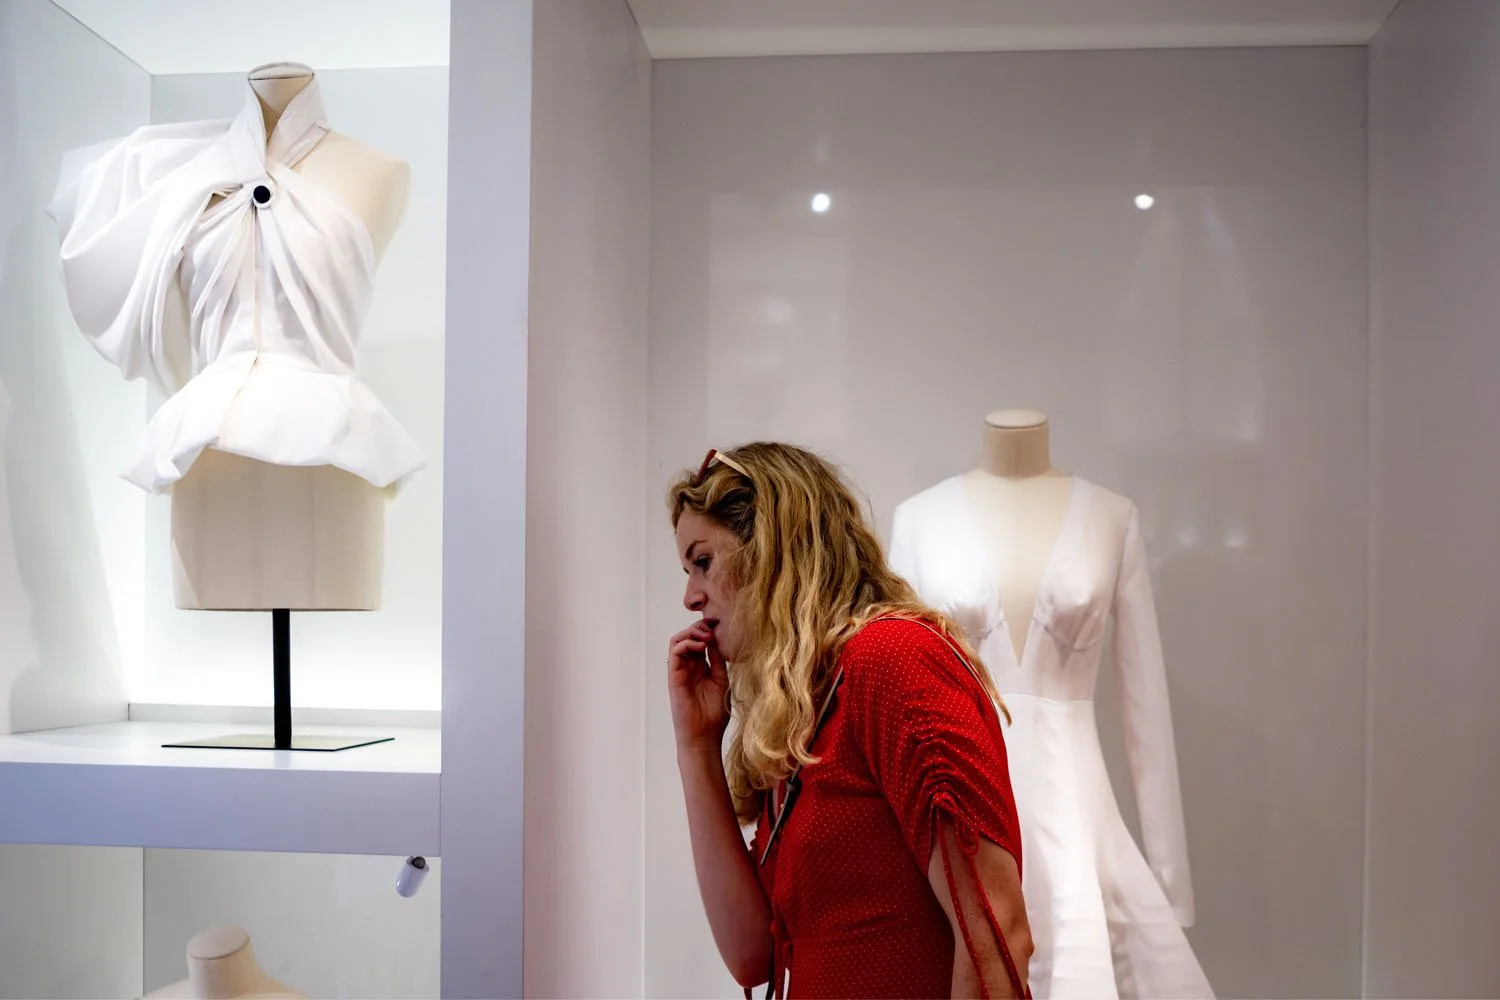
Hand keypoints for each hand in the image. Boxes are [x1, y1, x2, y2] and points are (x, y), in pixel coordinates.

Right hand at [668, 621, 730, 752]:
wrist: (704, 736)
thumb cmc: (714, 714)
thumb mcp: (720, 680)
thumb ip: (716, 660)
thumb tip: (716, 639)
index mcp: (700, 668)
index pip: (699, 641)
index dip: (707, 630)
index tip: (721, 626)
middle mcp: (688, 667)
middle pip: (687, 637)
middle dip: (699, 627)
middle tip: (713, 627)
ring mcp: (680, 671)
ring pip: (677, 641)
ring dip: (691, 632)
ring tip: (706, 636)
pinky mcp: (674, 677)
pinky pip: (674, 653)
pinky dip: (686, 643)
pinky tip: (701, 646)